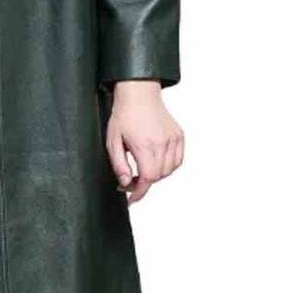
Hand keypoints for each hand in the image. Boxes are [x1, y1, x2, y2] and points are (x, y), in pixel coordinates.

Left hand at [105, 80, 183, 204]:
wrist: (139, 93)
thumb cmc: (124, 114)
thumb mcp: (113, 141)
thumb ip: (119, 165)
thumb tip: (125, 183)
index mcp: (145, 146)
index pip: (147, 179)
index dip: (139, 192)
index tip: (131, 198)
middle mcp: (162, 143)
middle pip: (158, 177)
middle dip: (144, 183)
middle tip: (130, 179)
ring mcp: (173, 139)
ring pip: (169, 170)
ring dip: (156, 175)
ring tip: (143, 168)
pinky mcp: (179, 136)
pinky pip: (177, 160)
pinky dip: (169, 166)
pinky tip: (157, 161)